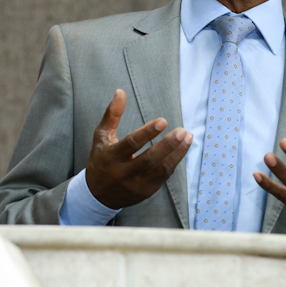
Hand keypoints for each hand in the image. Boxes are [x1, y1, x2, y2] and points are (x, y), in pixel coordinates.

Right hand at [86, 89, 192, 208]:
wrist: (97, 195)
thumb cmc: (101, 160)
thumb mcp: (101, 137)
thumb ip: (112, 115)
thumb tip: (120, 92)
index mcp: (111, 157)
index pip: (131, 144)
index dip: (147, 133)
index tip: (163, 121)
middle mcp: (123, 173)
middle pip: (149, 160)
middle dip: (168, 145)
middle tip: (182, 131)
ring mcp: (135, 185)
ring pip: (160, 170)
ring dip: (177, 154)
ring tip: (188, 137)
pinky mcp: (146, 192)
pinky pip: (163, 177)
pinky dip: (174, 162)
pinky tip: (182, 149)